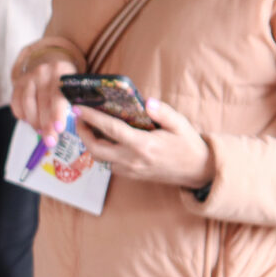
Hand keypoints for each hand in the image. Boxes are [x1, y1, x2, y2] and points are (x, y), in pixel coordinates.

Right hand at [9, 48, 76, 145]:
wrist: (49, 60)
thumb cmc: (66, 80)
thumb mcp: (74, 84)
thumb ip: (75, 99)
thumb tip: (79, 124)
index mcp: (61, 71)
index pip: (58, 94)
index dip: (57, 113)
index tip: (58, 129)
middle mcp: (43, 72)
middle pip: (43, 101)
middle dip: (46, 124)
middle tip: (50, 141)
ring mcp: (28, 77)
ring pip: (28, 103)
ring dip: (34, 122)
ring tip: (41, 132)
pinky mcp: (17, 83)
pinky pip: (16, 104)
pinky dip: (23, 116)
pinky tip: (30, 122)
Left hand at [72, 99, 213, 189]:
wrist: (196, 171)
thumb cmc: (187, 144)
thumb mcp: (180, 124)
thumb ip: (163, 112)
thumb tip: (146, 101)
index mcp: (143, 145)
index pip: (111, 129)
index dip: (92, 118)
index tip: (79, 109)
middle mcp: (132, 159)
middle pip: (96, 148)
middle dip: (82, 133)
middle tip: (79, 118)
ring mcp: (129, 170)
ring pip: (99, 159)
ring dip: (89, 143)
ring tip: (87, 127)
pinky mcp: (130, 175)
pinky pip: (108, 164)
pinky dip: (101, 151)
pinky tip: (103, 139)